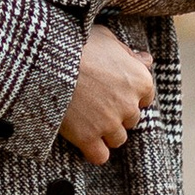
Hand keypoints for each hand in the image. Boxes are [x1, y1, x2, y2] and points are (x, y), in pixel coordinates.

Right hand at [60, 23, 156, 165]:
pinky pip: (99, 156)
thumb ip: (127, 52)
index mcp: (140, 80)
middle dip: (117, 113)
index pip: (145, 98)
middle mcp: (129, 104)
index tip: (112, 90)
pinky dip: (93, 151)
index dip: (128, 95)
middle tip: (95, 102)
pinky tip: (83, 140)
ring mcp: (109, 123)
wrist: (48, 58)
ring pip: (117, 139)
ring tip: (87, 119)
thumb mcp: (105, 38)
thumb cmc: (77, 42)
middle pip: (131, 120)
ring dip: (105, 132)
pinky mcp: (88, 137)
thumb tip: (146, 59)